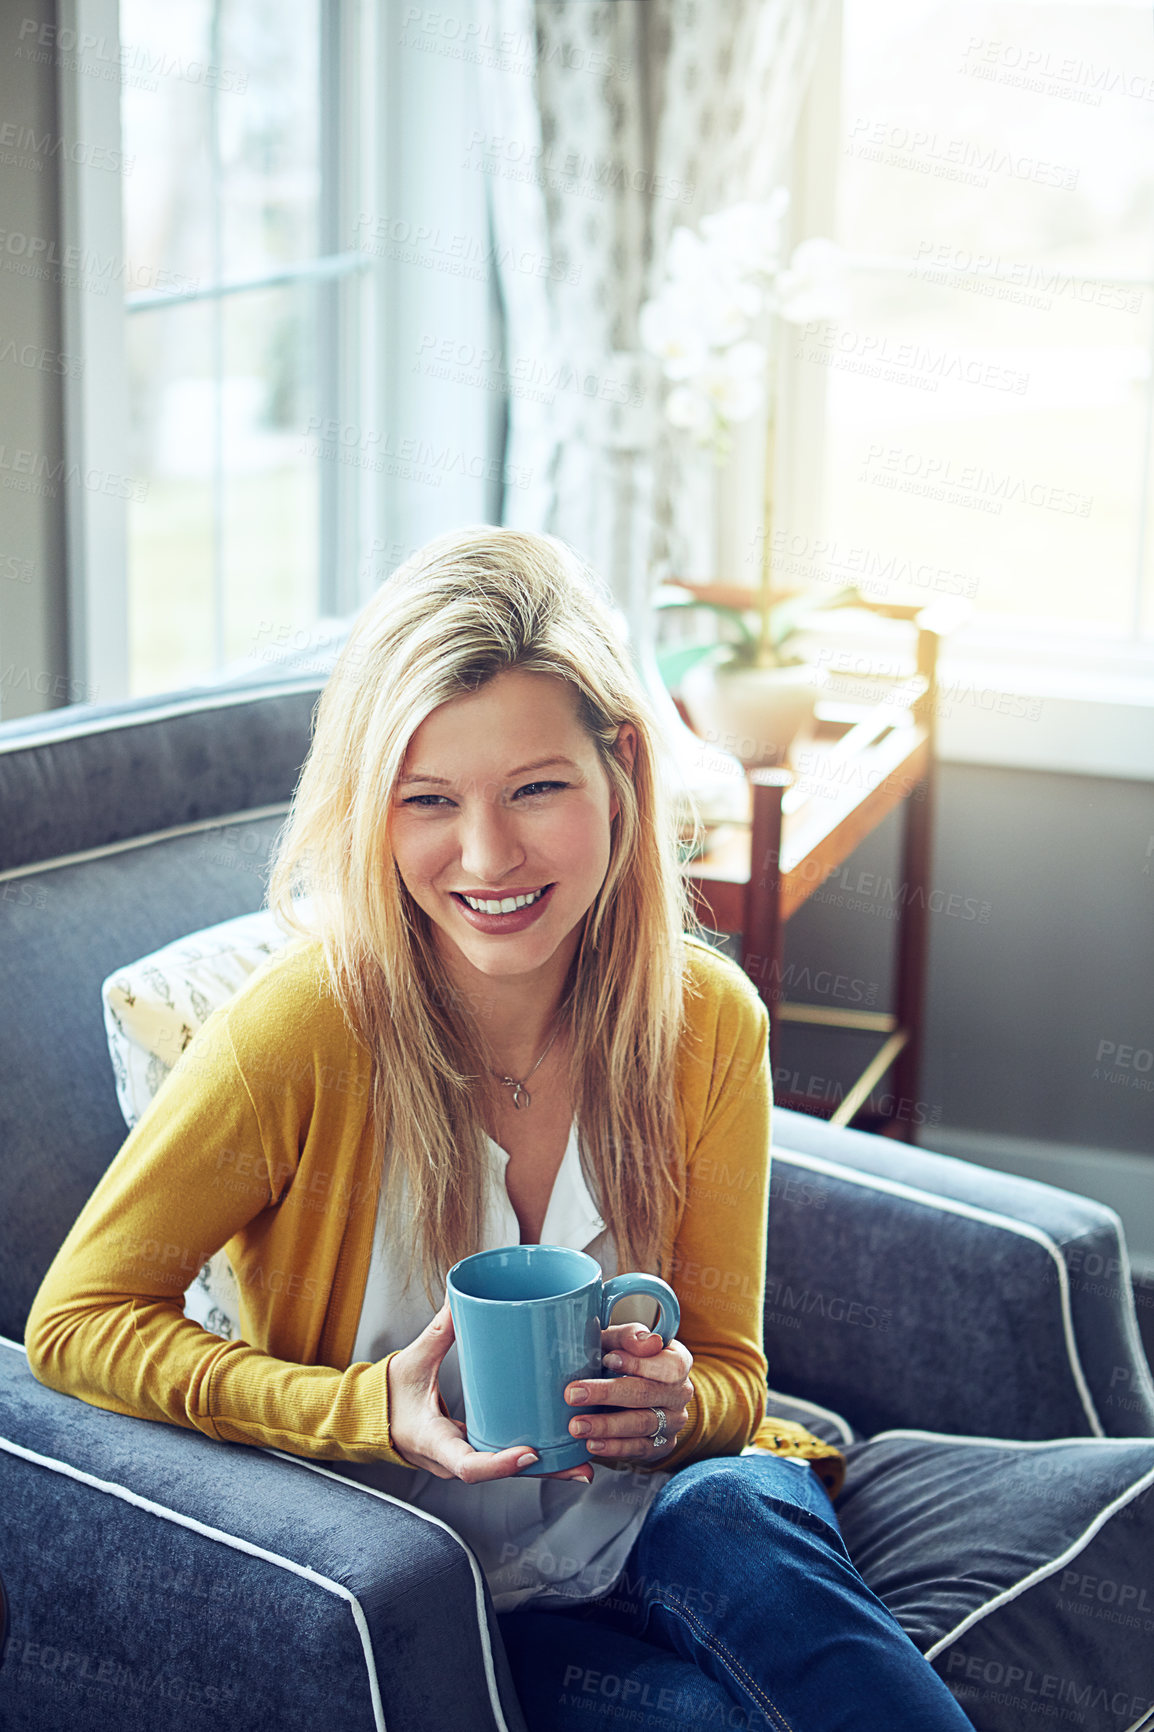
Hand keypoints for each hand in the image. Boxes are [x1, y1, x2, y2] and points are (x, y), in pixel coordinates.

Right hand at [385, 1299, 594, 1483]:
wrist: (371, 1417)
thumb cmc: (388, 1395)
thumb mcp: (412, 1363)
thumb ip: (437, 1333)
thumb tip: (460, 1299)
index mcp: (435, 1444)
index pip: (470, 1467)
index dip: (502, 1464)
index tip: (531, 1452)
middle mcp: (454, 1460)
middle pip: (504, 1474)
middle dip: (544, 1470)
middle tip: (582, 1463)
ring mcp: (465, 1457)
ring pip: (510, 1470)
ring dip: (548, 1467)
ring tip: (586, 1461)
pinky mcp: (473, 1447)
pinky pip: (505, 1457)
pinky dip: (534, 1454)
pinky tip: (563, 1445)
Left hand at [563, 1323, 693, 1463]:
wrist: (628, 1391)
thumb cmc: (622, 1358)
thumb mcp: (622, 1340)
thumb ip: (630, 1336)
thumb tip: (647, 1341)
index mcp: (678, 1361)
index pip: (668, 1364)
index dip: (638, 1362)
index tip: (607, 1359)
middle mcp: (681, 1393)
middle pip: (647, 1394)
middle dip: (608, 1394)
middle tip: (573, 1395)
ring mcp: (674, 1422)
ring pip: (642, 1424)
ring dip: (606, 1426)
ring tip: (577, 1426)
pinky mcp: (662, 1446)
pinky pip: (640, 1449)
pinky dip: (614, 1448)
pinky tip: (592, 1443)